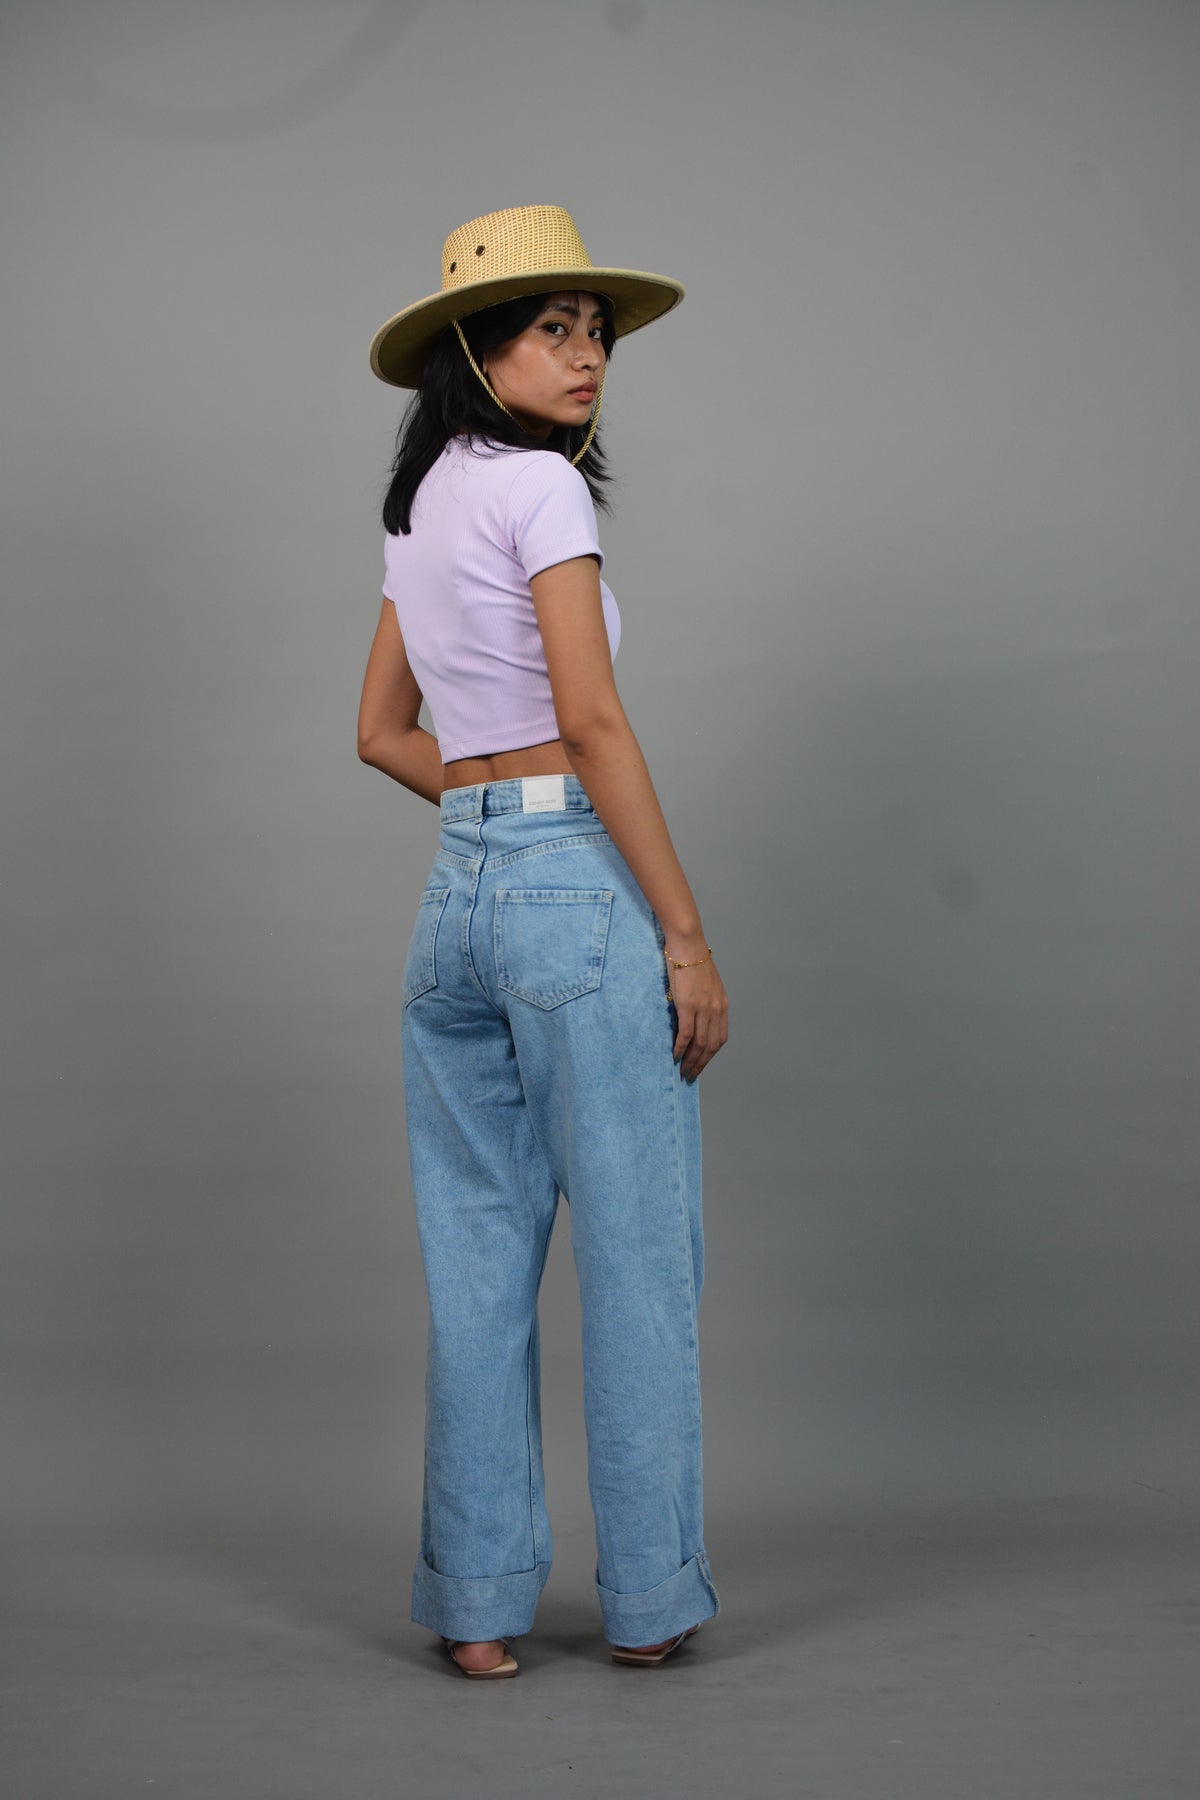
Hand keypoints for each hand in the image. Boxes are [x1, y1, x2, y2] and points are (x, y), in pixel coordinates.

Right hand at [666, 950, 728, 1081]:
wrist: (687, 945)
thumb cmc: (692, 961)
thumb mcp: (706, 984)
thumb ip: (705, 1002)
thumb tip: (695, 1018)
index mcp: (722, 1005)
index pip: (720, 1038)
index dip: (710, 1055)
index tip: (700, 1064)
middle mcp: (716, 1009)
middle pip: (711, 1045)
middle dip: (701, 1063)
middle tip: (690, 1075)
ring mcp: (703, 1008)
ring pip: (700, 1043)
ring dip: (691, 1060)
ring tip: (682, 1071)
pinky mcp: (688, 1005)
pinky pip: (686, 1034)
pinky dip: (681, 1048)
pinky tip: (675, 1056)